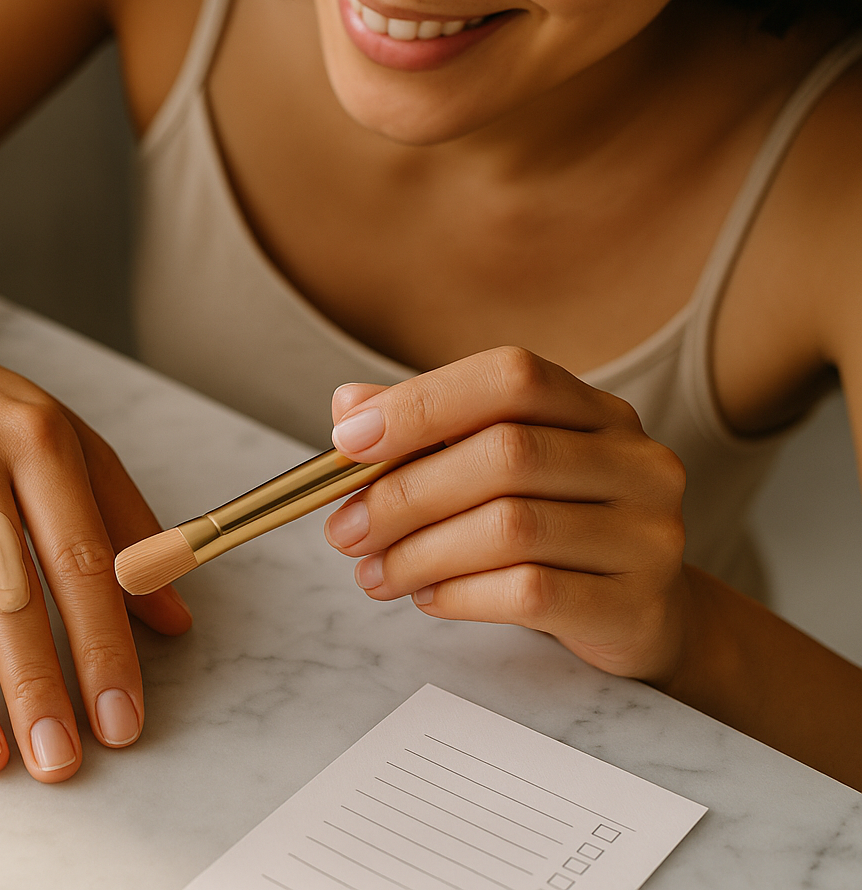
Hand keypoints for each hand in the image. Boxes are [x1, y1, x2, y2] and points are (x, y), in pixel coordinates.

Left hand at [322, 346, 690, 683]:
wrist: (644, 615)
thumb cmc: (554, 529)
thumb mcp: (493, 470)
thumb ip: (427, 432)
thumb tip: (349, 405)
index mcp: (594, 410)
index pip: (511, 377)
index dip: (423, 404)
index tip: (348, 441)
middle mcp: (634, 461)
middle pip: (506, 454)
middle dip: (405, 493)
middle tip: (346, 530)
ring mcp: (647, 533)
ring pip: (512, 528)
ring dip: (420, 553)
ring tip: (374, 573)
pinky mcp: (636, 604)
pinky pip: (531, 592)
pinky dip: (460, 594)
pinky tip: (427, 597)